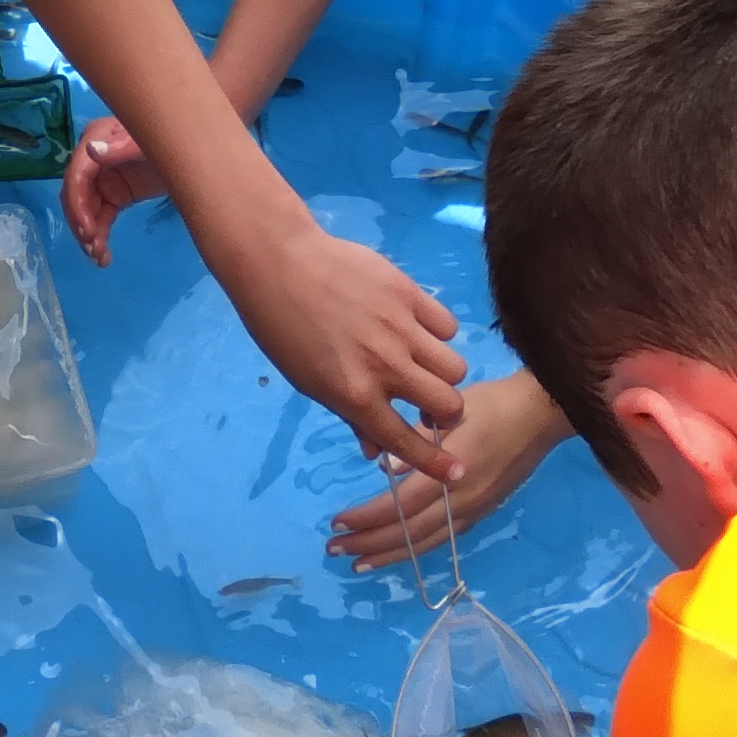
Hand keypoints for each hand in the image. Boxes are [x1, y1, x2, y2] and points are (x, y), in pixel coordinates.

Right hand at [59, 113, 169, 258]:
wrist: (196, 153)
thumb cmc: (173, 139)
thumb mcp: (147, 144)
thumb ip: (120, 147)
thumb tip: (91, 150)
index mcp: (97, 138)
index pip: (77, 174)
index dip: (77, 204)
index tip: (86, 231)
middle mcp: (94, 159)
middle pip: (76, 194)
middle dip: (80, 223)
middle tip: (92, 248)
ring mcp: (103, 178)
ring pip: (86, 210)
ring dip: (88, 235)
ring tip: (99, 259)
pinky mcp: (115, 194)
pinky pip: (101, 217)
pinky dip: (100, 236)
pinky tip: (103, 256)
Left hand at [212, 222, 463, 478]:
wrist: (279, 264)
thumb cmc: (284, 329)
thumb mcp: (310, 383)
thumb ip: (350, 415)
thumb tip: (376, 450)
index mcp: (356, 395)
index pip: (405, 439)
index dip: (435, 462)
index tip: (457, 472)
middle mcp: (387, 367)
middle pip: (448, 404)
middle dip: (446, 413)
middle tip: (432, 405)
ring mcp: (402, 329)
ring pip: (455, 367)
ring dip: (444, 374)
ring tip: (423, 363)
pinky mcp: (410, 294)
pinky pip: (446, 325)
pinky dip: (437, 333)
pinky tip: (417, 328)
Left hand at [329, 374, 572, 569]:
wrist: (540, 415)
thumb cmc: (491, 404)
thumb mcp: (451, 413)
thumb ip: (419, 441)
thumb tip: (386, 468)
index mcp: (452, 472)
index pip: (401, 506)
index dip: (368, 518)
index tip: (337, 523)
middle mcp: (463, 499)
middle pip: (410, 532)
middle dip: (370, 544)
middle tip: (335, 550)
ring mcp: (474, 509)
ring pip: (426, 542)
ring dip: (390, 555)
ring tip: (359, 563)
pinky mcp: (482, 511)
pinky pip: (443, 539)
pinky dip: (416, 549)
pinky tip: (398, 552)